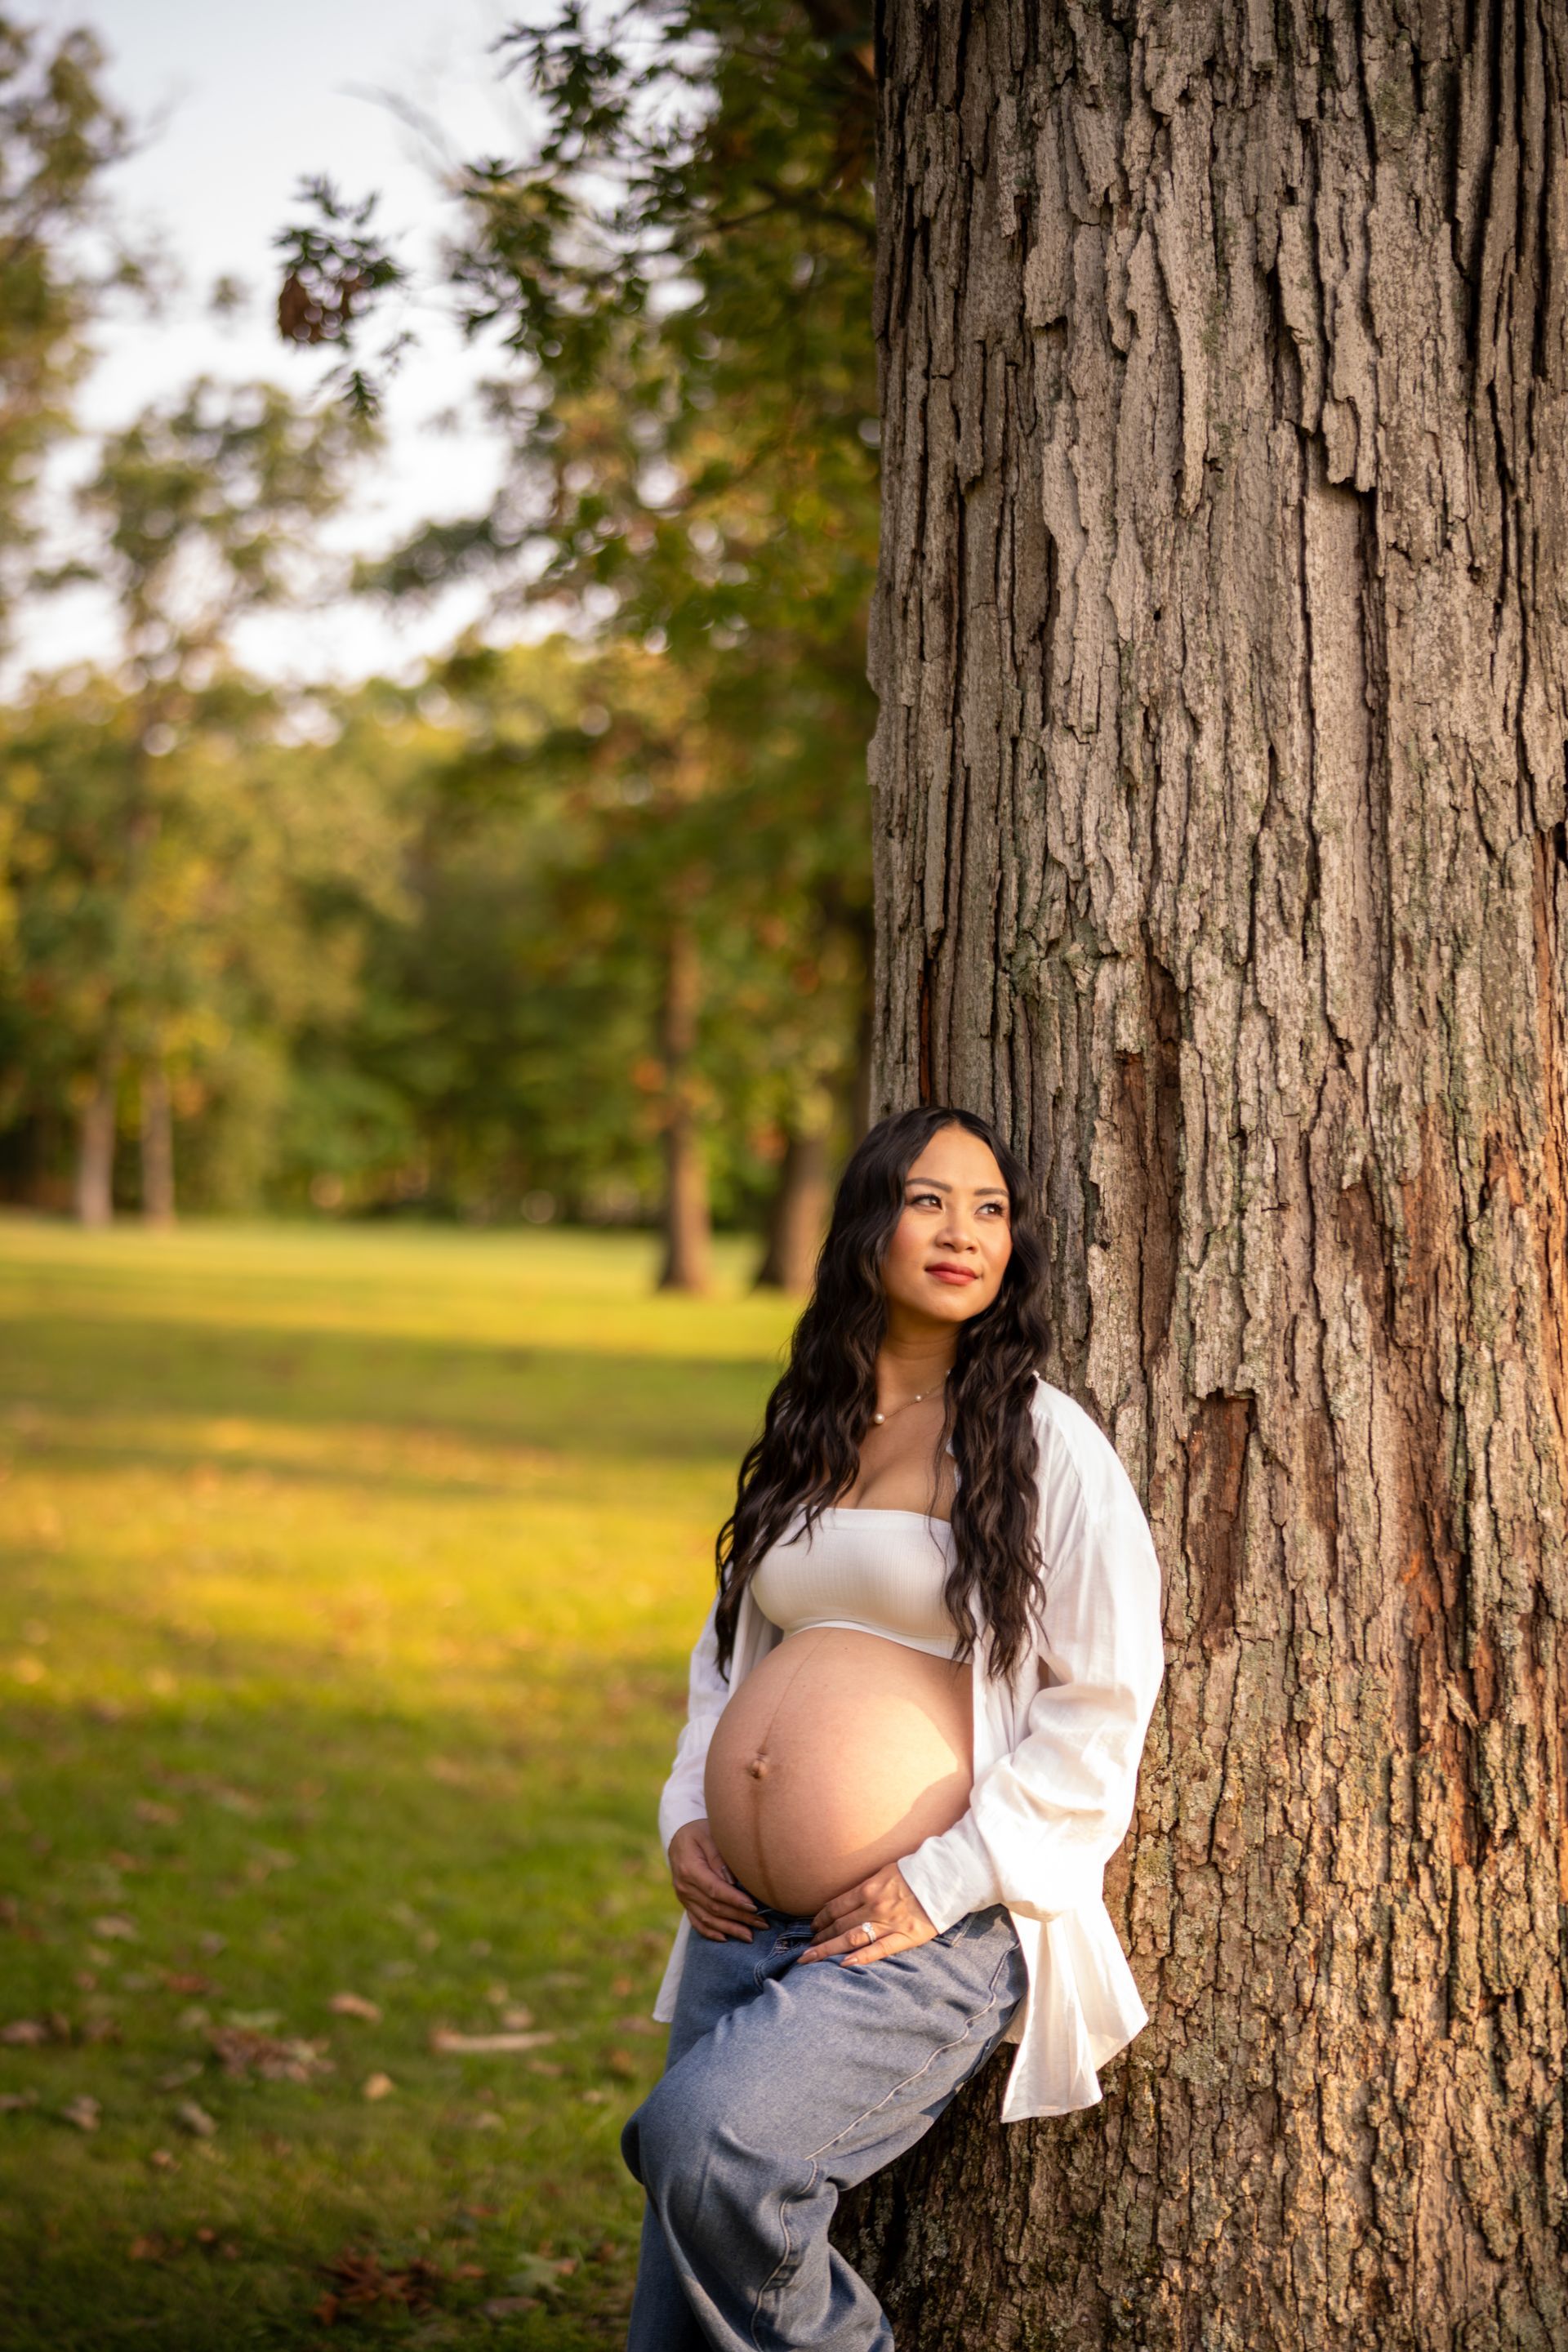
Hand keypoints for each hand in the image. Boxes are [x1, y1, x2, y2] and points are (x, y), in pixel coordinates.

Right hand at [668, 1819, 758, 1941]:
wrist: (678, 1837)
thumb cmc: (699, 1832)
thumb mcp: (709, 1835)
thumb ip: (719, 1856)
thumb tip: (731, 1880)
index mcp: (689, 1869)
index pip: (714, 1890)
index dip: (734, 1900)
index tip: (754, 1906)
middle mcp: (684, 1887)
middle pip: (714, 1908)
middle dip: (739, 1917)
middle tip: (762, 1923)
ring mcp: (683, 1897)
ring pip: (707, 1919)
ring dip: (729, 1929)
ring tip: (750, 1936)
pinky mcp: (686, 1903)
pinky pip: (697, 1922)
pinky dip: (711, 1932)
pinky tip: (726, 1938)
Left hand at [800, 1863, 935, 1965]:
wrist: (946, 1877)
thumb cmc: (914, 1873)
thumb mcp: (884, 1872)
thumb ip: (865, 1888)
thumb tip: (844, 1902)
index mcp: (868, 1888)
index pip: (836, 1907)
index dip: (821, 1919)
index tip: (812, 1928)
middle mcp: (874, 1906)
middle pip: (839, 1925)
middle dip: (820, 1938)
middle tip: (805, 1951)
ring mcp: (889, 1922)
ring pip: (852, 1938)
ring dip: (829, 1949)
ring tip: (812, 1958)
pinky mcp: (906, 1936)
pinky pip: (880, 1950)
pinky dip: (861, 1958)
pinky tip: (844, 1964)